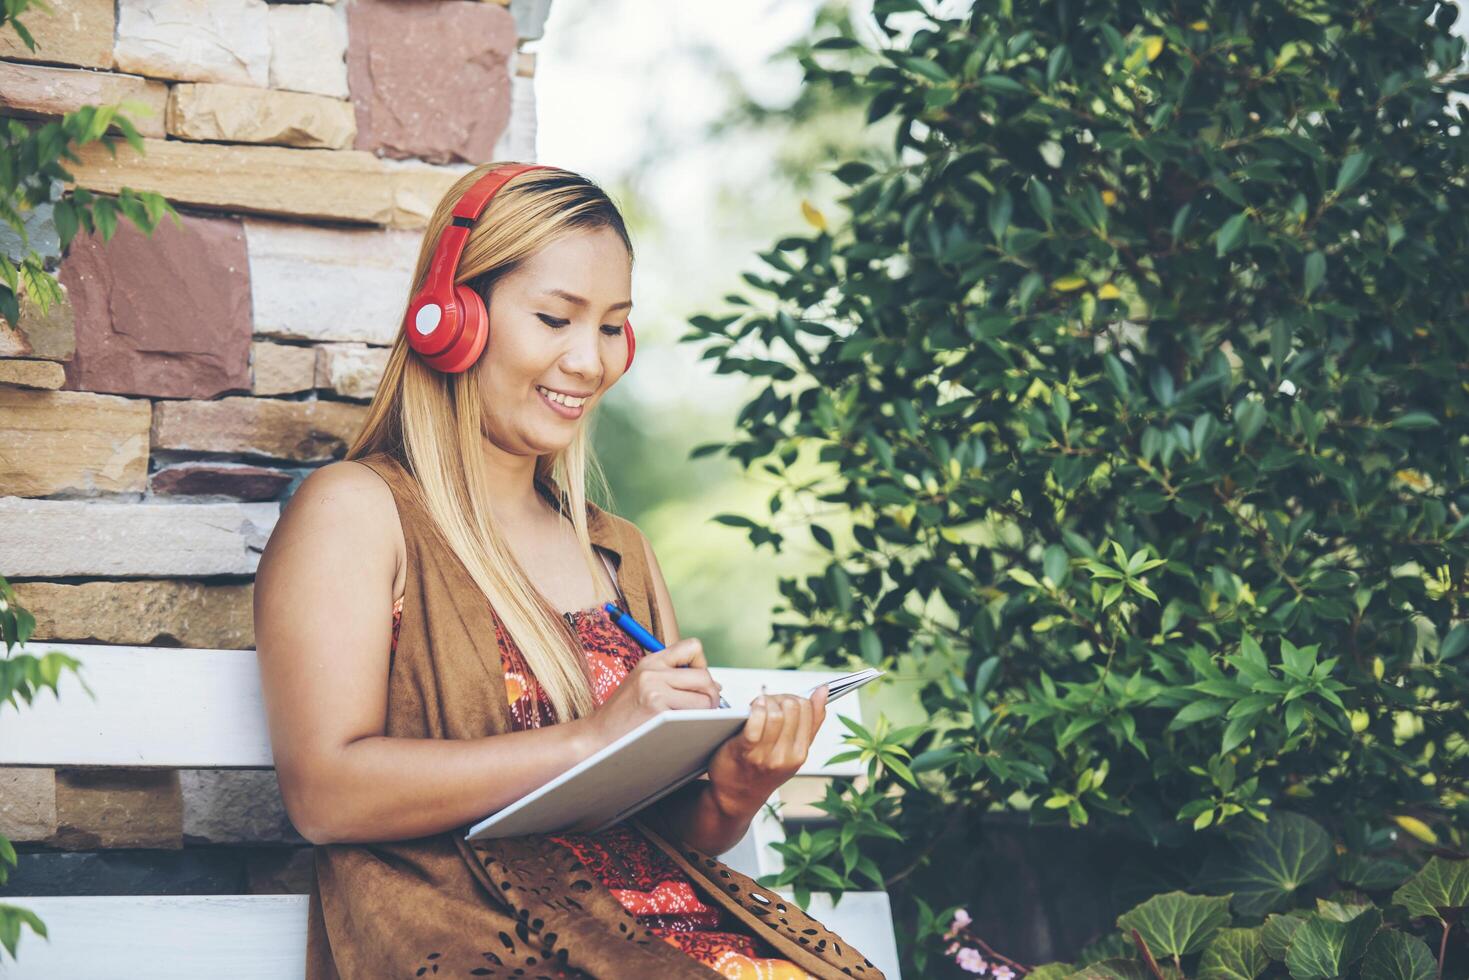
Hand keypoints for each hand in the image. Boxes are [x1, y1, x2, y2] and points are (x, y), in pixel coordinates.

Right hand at [583, 638, 723, 748]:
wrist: (596, 737)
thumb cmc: (623, 715)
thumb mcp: (642, 684)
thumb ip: (673, 679)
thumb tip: (716, 685)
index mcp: (650, 662)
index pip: (693, 646)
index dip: (702, 664)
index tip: (697, 683)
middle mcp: (653, 673)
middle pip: (704, 676)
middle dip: (711, 694)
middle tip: (706, 709)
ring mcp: (655, 692)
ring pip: (705, 699)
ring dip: (707, 713)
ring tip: (695, 721)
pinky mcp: (658, 713)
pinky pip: (695, 717)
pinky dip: (698, 725)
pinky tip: (687, 731)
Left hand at [705, 685, 828, 820]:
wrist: (735, 796)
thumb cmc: (762, 771)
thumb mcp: (793, 750)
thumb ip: (810, 722)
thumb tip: (823, 691)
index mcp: (800, 753)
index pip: (807, 710)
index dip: (796, 698)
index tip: (785, 701)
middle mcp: (786, 756)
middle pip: (792, 708)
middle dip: (780, 697)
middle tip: (770, 701)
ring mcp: (766, 754)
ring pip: (776, 713)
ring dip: (766, 701)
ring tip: (759, 704)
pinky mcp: (745, 750)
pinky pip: (756, 721)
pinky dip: (755, 708)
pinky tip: (753, 706)